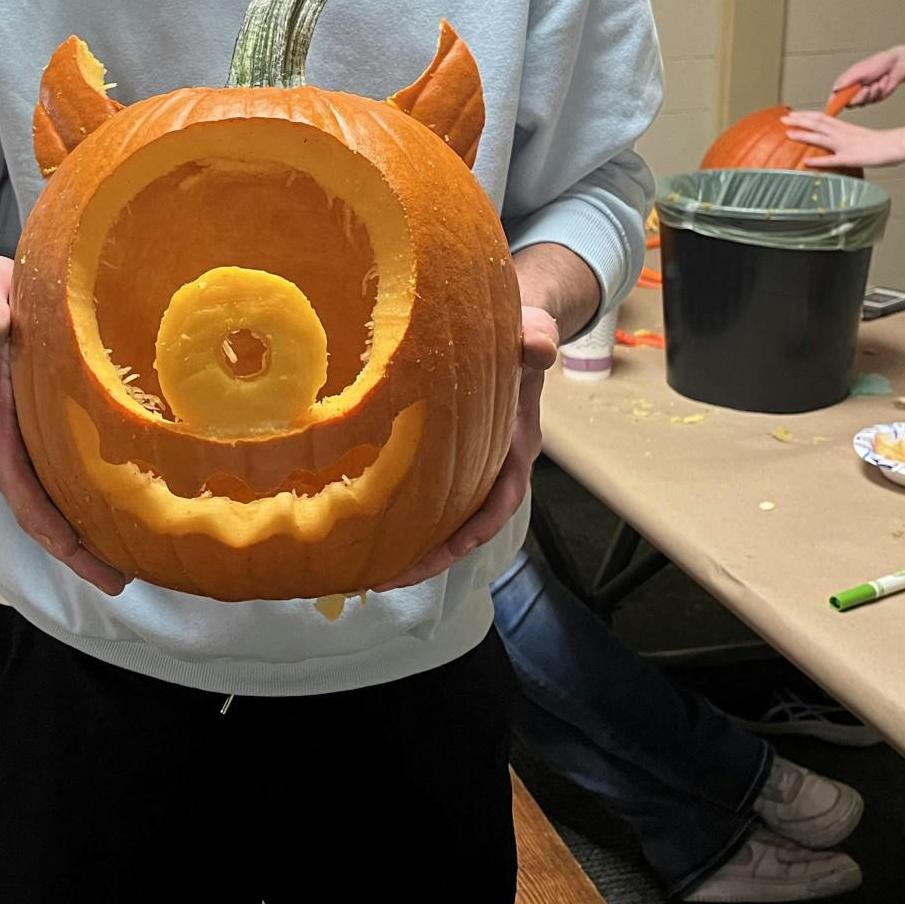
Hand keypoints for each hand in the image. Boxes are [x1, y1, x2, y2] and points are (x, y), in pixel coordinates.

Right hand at [0, 256, 127, 594]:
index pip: (17, 481)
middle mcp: (9, 436)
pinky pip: (67, 473)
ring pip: (54, 497)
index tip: (75, 550)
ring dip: (86, 533)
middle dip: (73, 548)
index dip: (45, 521)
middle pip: (37, 507)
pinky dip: (92, 500)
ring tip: (131, 566)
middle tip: (119, 582)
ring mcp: (27, 436)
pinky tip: (127, 512)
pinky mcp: (44, 426)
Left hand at [373, 307, 560, 591]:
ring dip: (411, 545)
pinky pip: (429, 493)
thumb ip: (536, 338)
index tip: (448, 550)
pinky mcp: (450, 453)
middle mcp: (496, 463)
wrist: (518, 324)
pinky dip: (403, 513)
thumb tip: (538, 347)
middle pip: (466, 525)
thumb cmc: (522, 329)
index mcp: (517, 443)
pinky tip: (366, 525)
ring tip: (367, 569)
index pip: (502, 499)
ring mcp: (472, 462)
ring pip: (445, 517)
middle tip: (383, 578)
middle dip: (429, 557)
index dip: (476, 529)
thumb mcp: (533, 328)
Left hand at [781, 113, 904, 169]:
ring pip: (821, 138)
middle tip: (783, 119)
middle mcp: (843, 133)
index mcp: (845, 127)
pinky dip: (818, 161)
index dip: (805, 114)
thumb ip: (845, 135)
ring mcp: (846, 145)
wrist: (898, 144)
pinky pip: (832, 160)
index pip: (821, 117)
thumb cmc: (880, 142)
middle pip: (818, 123)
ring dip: (804, 135)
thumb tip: (832, 138)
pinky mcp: (851, 158)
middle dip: (799, 120)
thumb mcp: (859, 135)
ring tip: (788, 134)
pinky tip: (806, 162)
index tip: (792, 113)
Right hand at [832, 46, 904, 105]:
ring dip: (871, 93)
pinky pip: (873, 100)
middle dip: (859, 97)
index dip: (833, 103)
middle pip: (849, 103)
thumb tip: (835, 89)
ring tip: (877, 83)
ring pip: (862, 103)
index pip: (835, 96)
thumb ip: (846, 81)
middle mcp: (853, 89)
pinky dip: (879, 91)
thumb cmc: (877, 64)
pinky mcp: (874, 97)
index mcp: (846, 82)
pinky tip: (882, 82)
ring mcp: (864, 94)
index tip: (834, 107)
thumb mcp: (859, 71)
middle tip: (865, 89)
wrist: (896, 65)